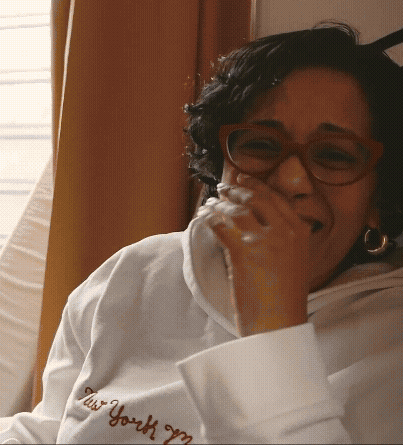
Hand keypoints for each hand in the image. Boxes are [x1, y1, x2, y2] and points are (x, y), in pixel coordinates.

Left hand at [200, 175, 310, 334]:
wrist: (278, 323)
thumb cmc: (282, 298)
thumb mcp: (293, 261)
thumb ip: (281, 239)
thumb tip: (256, 221)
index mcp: (299, 233)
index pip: (275, 198)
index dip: (255, 185)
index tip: (242, 179)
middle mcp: (284, 232)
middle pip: (255, 199)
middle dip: (235, 190)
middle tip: (222, 189)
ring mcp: (263, 241)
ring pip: (235, 210)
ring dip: (218, 205)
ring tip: (209, 206)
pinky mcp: (242, 252)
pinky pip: (220, 226)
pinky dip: (209, 219)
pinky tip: (203, 219)